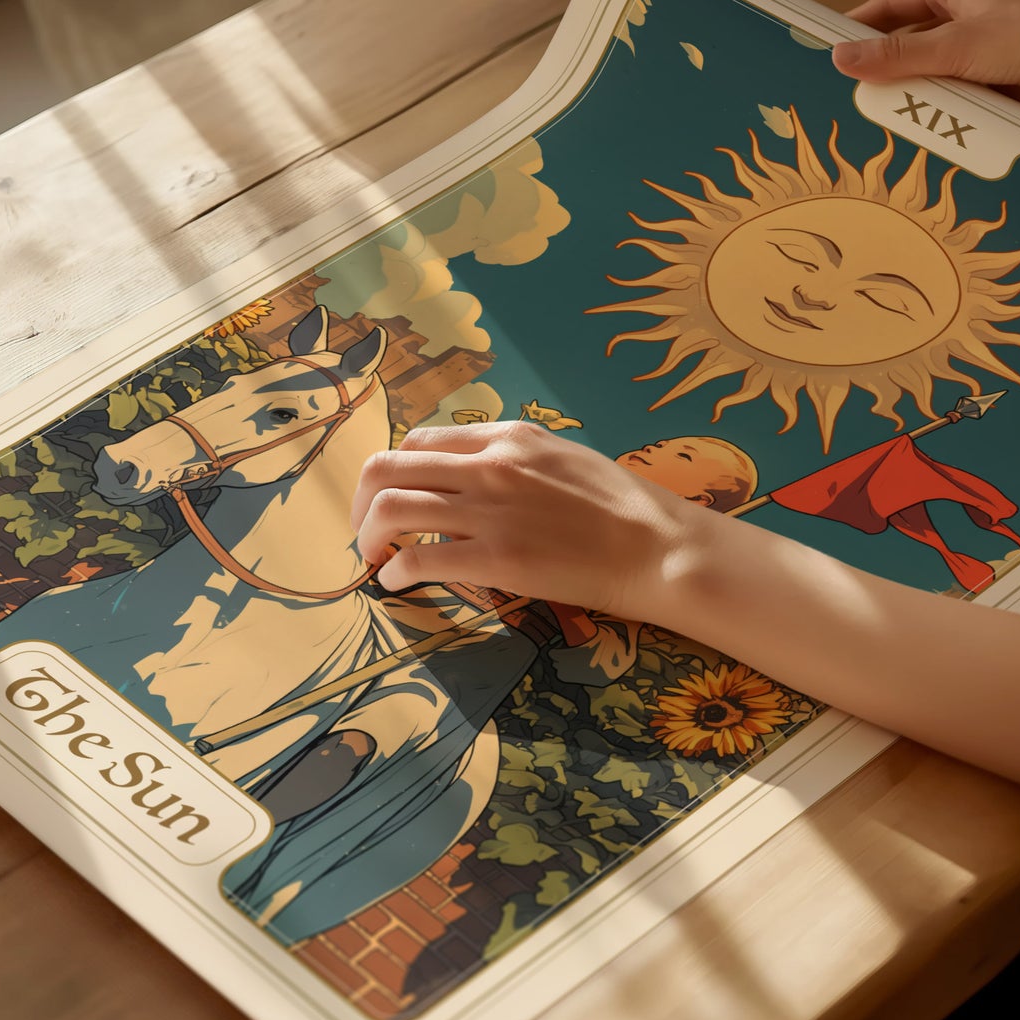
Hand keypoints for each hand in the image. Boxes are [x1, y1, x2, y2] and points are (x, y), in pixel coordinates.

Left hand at [350, 422, 706, 616]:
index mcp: (506, 436)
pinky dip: (393, 571)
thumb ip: (514, 457)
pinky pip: (417, 558)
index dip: (395, 472)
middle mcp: (489, 464)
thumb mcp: (563, 456)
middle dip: (362, 502)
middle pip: (388, 468)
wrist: (657, 546)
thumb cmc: (622, 506)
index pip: (421, 440)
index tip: (392, 498)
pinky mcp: (495, 558)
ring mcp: (489, 510)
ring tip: (374, 559)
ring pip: (390, 508)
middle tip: (365, 531)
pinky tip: (397, 583)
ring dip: (368, 536)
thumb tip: (476, 471)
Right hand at [832, 0, 1019, 107]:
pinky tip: (927, 129)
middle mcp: (969, 16)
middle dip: (885, 64)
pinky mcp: (1001, 79)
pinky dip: (943, 110)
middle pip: (912, 40)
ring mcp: (985, 49)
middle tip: (851, 89)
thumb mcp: (954, 45)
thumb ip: (897, 55)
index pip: (895, 4)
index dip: (862, 22)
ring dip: (916, 92)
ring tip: (883, 117)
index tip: (832, 42)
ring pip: (935, 71)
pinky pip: (960, 95)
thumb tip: (841, 58)